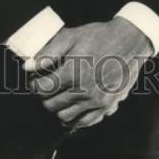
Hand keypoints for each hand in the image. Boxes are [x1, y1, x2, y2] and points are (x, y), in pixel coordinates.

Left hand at [26, 18, 153, 132]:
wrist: (130, 42)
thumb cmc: (99, 36)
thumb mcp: (71, 37)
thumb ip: (48, 52)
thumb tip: (28, 66)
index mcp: (72, 73)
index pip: (42, 89)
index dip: (35, 84)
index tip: (36, 80)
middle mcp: (84, 91)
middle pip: (51, 104)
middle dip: (45, 96)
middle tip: (48, 86)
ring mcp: (96, 101)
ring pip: (65, 116)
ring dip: (58, 107)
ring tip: (60, 94)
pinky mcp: (107, 107)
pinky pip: (84, 122)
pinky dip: (75, 118)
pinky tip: (73, 106)